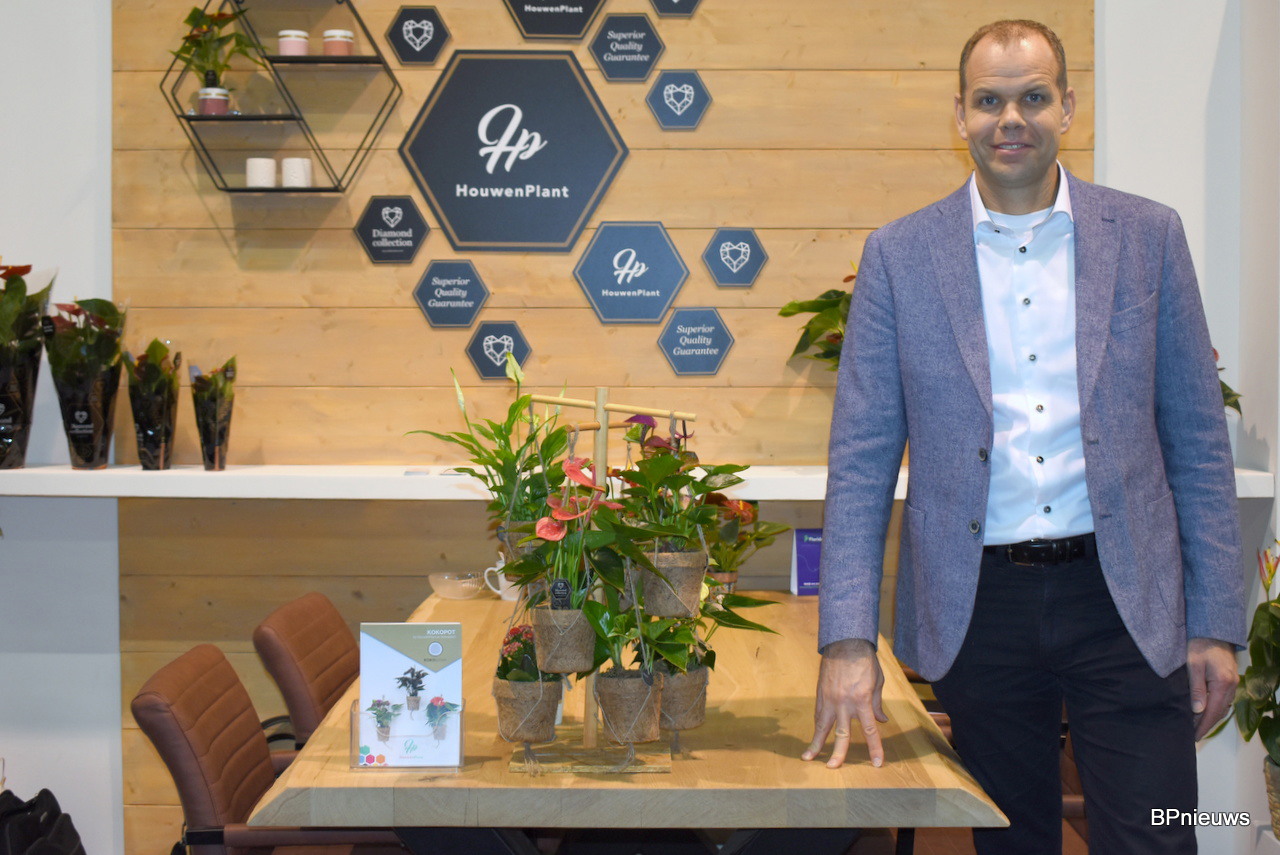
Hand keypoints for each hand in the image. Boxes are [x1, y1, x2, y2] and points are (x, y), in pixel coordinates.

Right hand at [802, 638, 887, 767]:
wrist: (845, 643)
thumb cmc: (865, 661)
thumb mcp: (877, 682)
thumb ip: (877, 703)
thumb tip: (881, 720)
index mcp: (862, 700)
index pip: (870, 730)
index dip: (875, 748)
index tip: (877, 764)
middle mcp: (845, 703)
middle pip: (841, 734)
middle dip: (838, 753)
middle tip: (833, 768)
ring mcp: (830, 699)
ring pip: (822, 727)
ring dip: (815, 743)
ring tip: (808, 758)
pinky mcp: (821, 694)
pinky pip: (818, 714)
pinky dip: (817, 726)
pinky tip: (814, 736)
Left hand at [1187, 637, 1237, 739]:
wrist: (1213, 630)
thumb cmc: (1199, 645)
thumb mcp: (1193, 666)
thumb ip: (1196, 688)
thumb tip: (1198, 710)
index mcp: (1222, 683)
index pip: (1213, 712)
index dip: (1203, 726)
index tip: (1194, 737)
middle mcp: (1231, 686)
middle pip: (1220, 712)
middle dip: (1206, 725)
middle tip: (1193, 735)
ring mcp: (1233, 682)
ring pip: (1223, 706)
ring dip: (1211, 717)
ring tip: (1196, 725)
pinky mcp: (1230, 679)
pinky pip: (1224, 699)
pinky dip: (1215, 708)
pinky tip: (1205, 710)